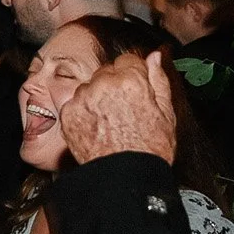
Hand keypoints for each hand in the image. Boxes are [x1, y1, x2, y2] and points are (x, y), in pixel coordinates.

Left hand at [59, 51, 180, 165]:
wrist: (123, 177)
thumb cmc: (150, 149)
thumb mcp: (166, 113)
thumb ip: (159, 80)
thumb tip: (155, 56)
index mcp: (130, 80)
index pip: (128, 60)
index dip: (134, 74)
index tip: (136, 88)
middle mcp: (103, 84)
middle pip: (107, 72)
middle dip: (114, 84)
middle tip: (123, 109)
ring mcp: (82, 98)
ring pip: (89, 86)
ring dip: (96, 97)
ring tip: (110, 121)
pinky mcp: (67, 113)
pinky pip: (75, 103)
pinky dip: (83, 111)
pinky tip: (96, 128)